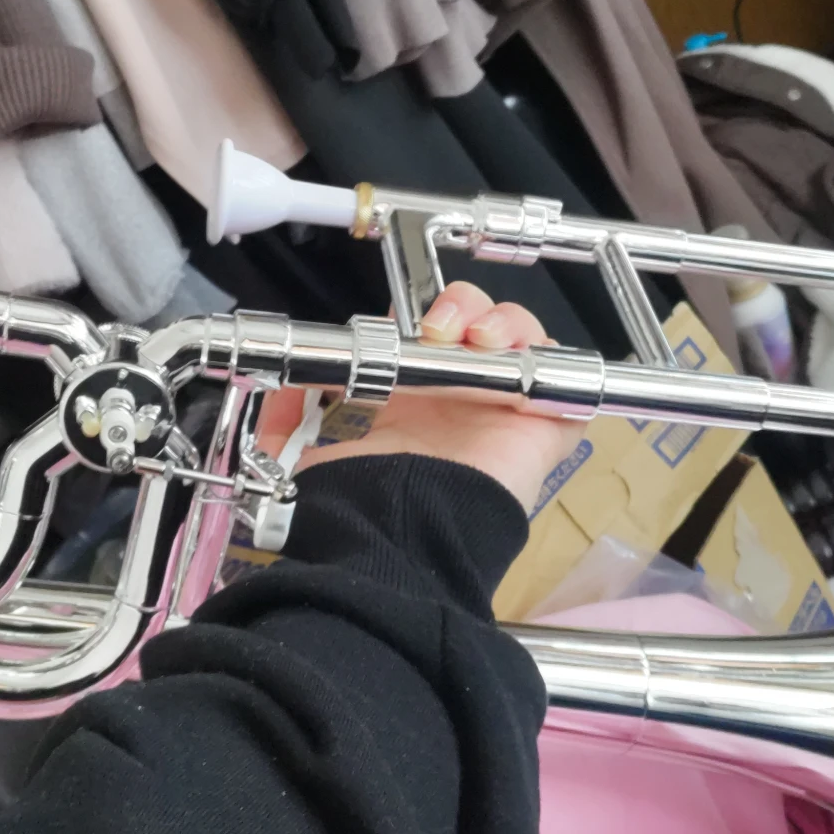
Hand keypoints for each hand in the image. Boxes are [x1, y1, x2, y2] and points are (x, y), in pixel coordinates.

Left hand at [255, 283, 586, 508]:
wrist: (413, 528)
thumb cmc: (370, 502)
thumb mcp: (309, 460)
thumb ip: (285, 425)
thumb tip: (274, 389)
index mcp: (412, 403)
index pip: (424, 334)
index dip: (415, 311)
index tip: (396, 315)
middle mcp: (460, 399)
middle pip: (475, 323)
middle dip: (459, 305)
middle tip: (437, 327)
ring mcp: (503, 406)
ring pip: (519, 334)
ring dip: (499, 318)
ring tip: (475, 337)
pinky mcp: (543, 422)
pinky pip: (560, 371)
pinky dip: (540, 351)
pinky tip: (507, 356)